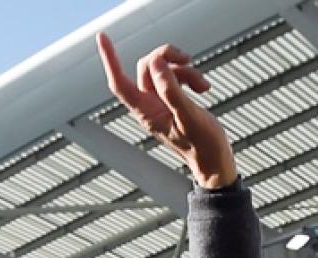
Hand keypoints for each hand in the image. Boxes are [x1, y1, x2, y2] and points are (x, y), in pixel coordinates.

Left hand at [96, 33, 236, 188]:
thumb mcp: (188, 117)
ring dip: (185, 70)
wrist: (215, 161)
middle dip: (168, 58)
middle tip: (188, 59)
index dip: (110, 59)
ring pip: (164, 70)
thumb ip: (171, 91)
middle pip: (147, 67)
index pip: (119, 82)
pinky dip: (190, 76)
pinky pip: (176, 77)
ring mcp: (161, 102)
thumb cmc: (202, 146)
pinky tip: (203, 88)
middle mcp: (150, 105)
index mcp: (146, 112)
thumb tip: (157, 64)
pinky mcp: (174, 100)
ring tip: (203, 86)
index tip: (102, 36)